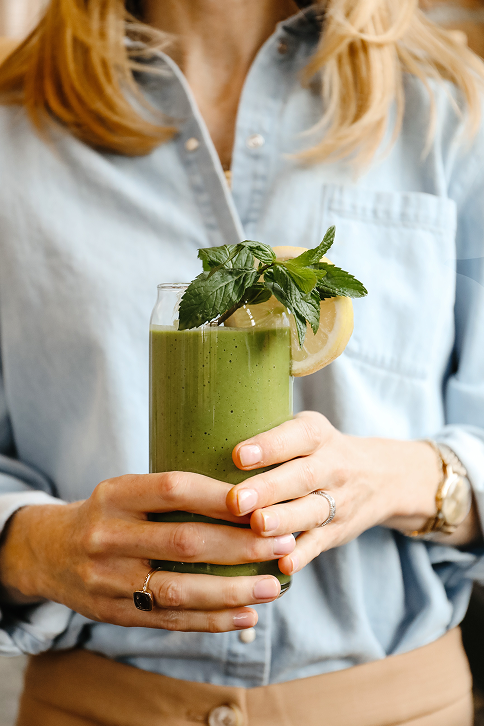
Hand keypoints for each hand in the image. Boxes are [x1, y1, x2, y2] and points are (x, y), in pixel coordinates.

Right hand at [0, 472, 296, 631]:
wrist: (49, 552)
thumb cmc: (107, 514)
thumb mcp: (126, 491)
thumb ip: (171, 493)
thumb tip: (246, 497)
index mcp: (115, 494)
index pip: (174, 489)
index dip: (219, 497)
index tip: (261, 502)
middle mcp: (108, 535)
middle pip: (184, 541)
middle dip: (240, 545)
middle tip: (283, 543)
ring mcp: (108, 579)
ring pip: (179, 588)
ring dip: (233, 590)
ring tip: (275, 587)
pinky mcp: (114, 613)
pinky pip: (169, 619)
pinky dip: (212, 620)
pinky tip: (246, 615)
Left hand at [226, 411, 475, 576]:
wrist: (379, 477)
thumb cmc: (319, 450)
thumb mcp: (304, 429)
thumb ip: (267, 433)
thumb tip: (201, 437)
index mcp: (316, 435)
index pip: (295, 436)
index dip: (268, 446)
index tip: (238, 455)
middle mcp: (331, 466)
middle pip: (302, 477)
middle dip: (269, 489)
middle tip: (238, 500)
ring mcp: (337, 501)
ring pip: (311, 512)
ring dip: (284, 521)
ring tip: (257, 527)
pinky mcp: (336, 532)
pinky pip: (320, 544)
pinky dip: (302, 555)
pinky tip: (282, 564)